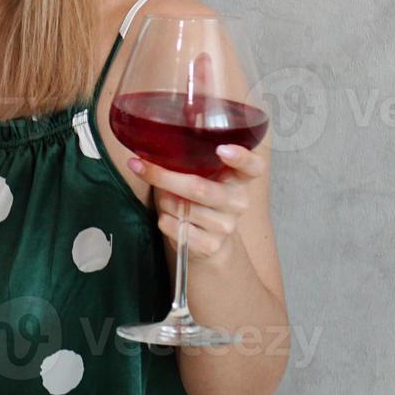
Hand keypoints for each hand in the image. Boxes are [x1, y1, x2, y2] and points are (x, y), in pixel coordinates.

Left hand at [128, 144, 267, 265]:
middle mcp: (238, 201)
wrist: (208, 241)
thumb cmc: (197, 198)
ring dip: (164, 200)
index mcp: (239, 178)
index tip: (222, 149)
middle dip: (165, 177)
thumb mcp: (199, 176)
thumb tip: (150, 153)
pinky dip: (164, 219)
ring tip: (167, 198)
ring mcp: (226, 225)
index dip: (241, 157)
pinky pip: (174, 226)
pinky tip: (171, 218)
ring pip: (181, 207)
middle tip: (141, 166)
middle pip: (199, 188)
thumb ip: (189, 163)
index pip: (253, 166)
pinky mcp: (210, 245)